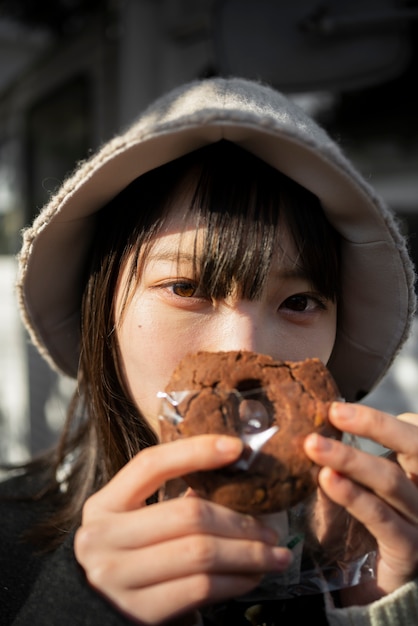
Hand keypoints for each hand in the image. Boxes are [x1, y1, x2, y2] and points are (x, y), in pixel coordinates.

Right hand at [74, 435, 291, 624]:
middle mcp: (102, 538)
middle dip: (239, 520)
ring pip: (201, 552)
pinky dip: (235, 581)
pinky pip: (200, 588)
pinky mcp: (137, 613)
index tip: (237, 447)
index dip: (195, 451)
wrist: (96, 616)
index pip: (150, 465)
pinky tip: (251, 577)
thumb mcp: (134, 527)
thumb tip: (231, 483)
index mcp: (104, 505)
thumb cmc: (127, 562)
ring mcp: (117, 577)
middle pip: (188, 514)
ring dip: (248, 553)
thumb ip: (169, 505)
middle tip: (270, 528)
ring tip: (273, 554)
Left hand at [304, 403, 417, 604]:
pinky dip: (353, 495)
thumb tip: (321, 426)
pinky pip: (381, 516)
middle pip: (415, 447)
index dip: (382, 418)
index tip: (337, 408)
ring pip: (391, 480)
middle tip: (333, 413)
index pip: (414, 432)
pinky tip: (327, 480)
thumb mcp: (361, 484)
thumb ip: (350, 460)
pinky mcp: (409, 548)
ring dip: (350, 459)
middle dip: (375, 425)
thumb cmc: (367, 525)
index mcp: (416, 470)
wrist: (376, 584)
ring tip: (315, 446)